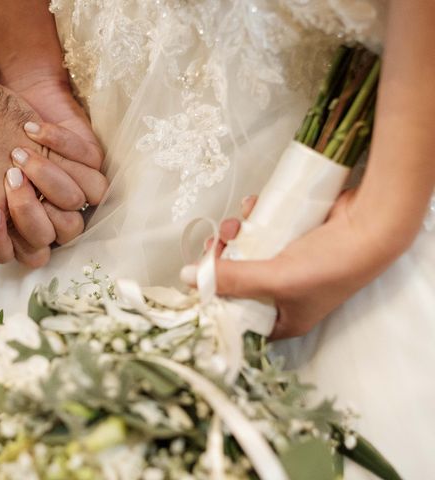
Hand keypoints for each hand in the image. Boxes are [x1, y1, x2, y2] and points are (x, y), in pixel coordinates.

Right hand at [0, 74, 107, 265]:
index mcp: (19, 228)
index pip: (28, 254)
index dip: (9, 238)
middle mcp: (47, 211)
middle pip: (56, 232)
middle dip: (28, 210)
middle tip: (7, 178)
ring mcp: (69, 184)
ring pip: (76, 201)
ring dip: (49, 179)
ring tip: (17, 154)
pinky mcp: (84, 155)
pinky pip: (89, 164)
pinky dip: (64, 145)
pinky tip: (30, 129)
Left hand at [184, 190, 417, 338]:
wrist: (370, 225)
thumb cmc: (329, 266)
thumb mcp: (275, 280)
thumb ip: (232, 279)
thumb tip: (189, 278)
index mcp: (283, 319)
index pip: (238, 316)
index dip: (216, 299)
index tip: (199, 279)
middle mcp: (283, 295)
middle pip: (237, 280)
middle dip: (222, 260)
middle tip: (214, 245)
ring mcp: (287, 264)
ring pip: (246, 251)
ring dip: (234, 235)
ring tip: (234, 224)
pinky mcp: (289, 237)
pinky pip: (260, 230)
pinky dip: (252, 219)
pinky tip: (250, 208)